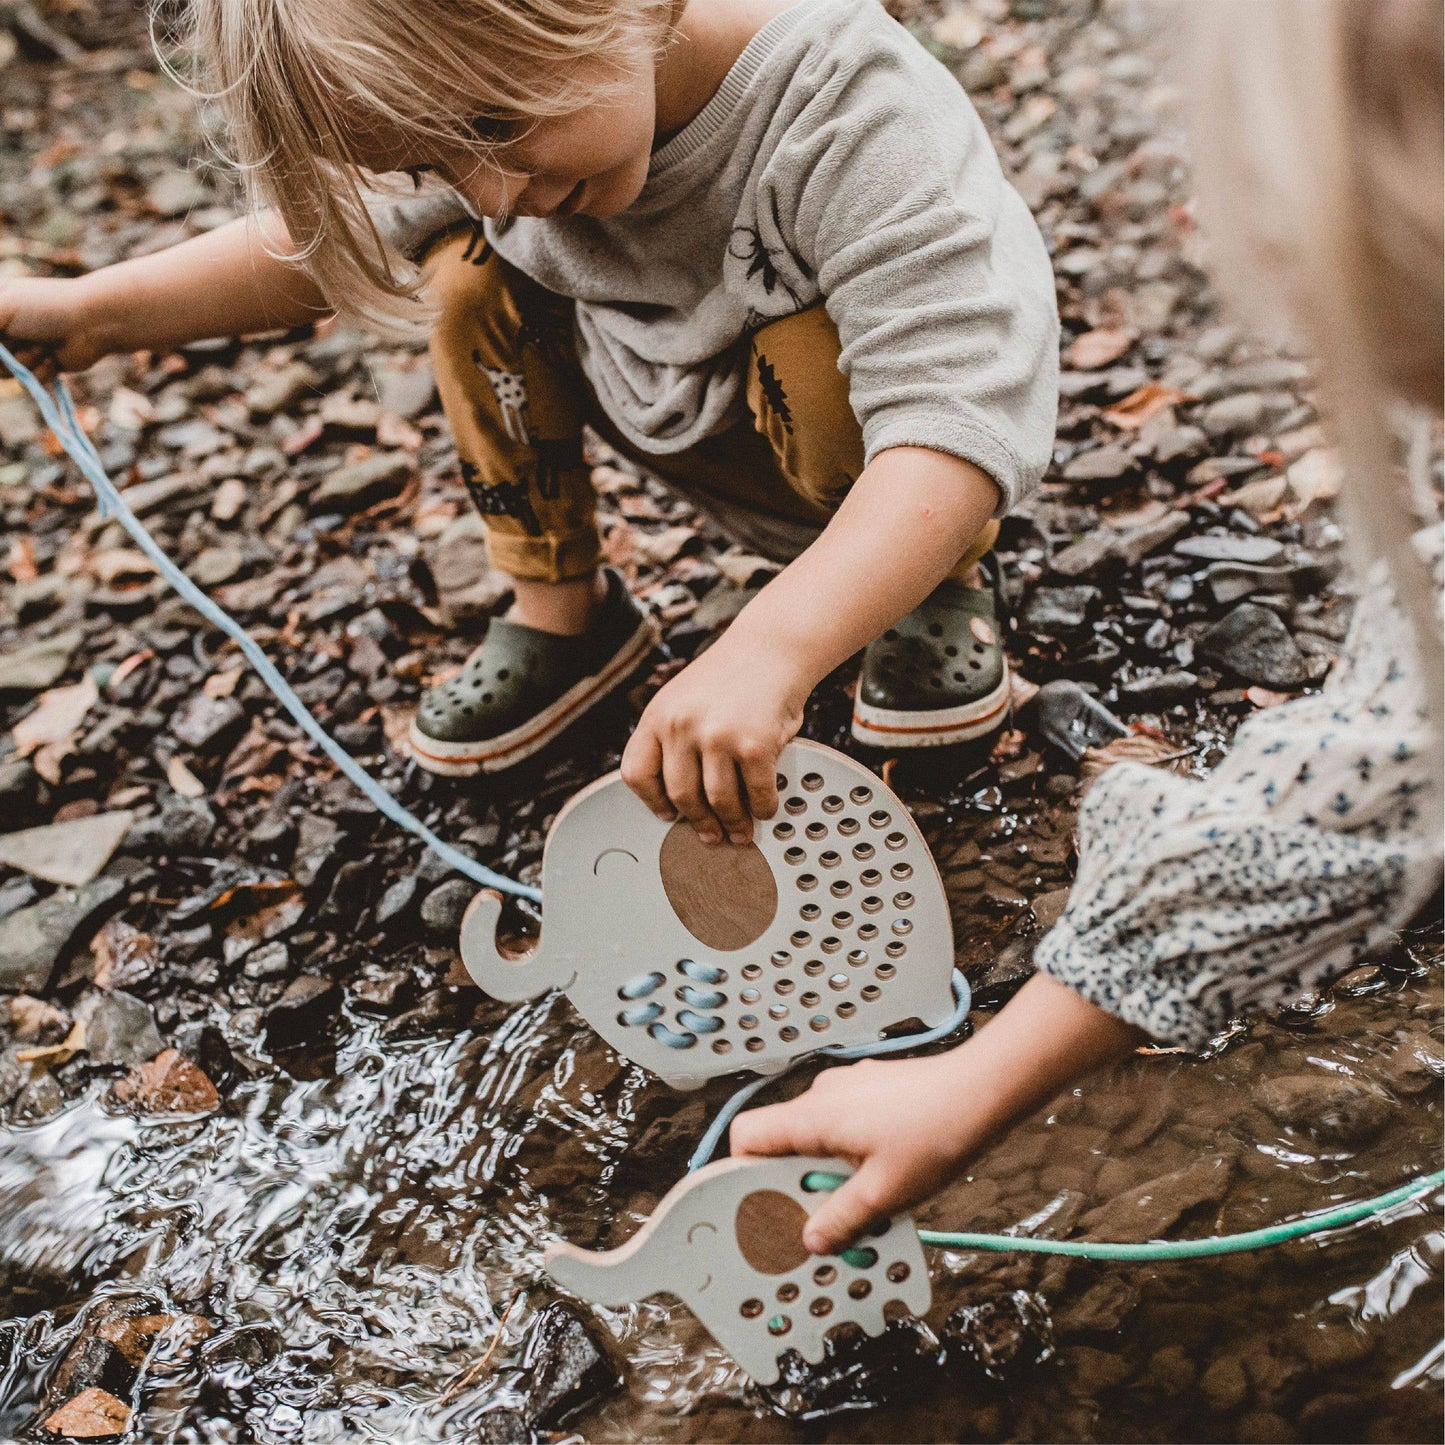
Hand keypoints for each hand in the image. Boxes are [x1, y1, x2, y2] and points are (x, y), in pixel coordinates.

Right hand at [0, 275, 110, 380]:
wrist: (94, 324)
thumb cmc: (46, 307)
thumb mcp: (1, 308)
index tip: (3, 342)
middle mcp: (3, 327)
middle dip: (5, 354)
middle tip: (17, 341)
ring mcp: (21, 347)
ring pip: (4, 372)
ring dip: (24, 361)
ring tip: (42, 346)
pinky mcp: (40, 366)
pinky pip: (27, 380)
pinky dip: (40, 370)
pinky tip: (54, 357)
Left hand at [621, 635, 807, 843]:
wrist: (772, 647)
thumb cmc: (731, 675)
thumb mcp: (683, 698)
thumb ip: (675, 737)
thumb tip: (680, 794)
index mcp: (658, 716)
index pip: (637, 773)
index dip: (652, 802)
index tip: (667, 815)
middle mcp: (681, 726)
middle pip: (680, 796)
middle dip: (698, 823)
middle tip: (710, 835)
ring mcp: (718, 737)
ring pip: (718, 802)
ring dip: (732, 824)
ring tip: (739, 831)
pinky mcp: (755, 745)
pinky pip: (757, 793)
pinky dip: (763, 808)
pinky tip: (765, 809)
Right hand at [730, 974, 1145, 1253]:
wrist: (984, 1088)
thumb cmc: (936, 1134)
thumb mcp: (886, 1192)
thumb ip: (842, 1217)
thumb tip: (810, 1238)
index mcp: (813, 1117)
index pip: (747, 1135)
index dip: (742, 1172)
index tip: (761, 1205)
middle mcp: (822, 1095)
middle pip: (784, 1142)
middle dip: (799, 1184)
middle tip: (826, 1218)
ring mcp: (849, 1087)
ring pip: (818, 1135)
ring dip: (830, 1171)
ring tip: (866, 1200)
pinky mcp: (873, 1088)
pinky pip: (844, 1123)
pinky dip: (853, 1151)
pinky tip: (888, 1172)